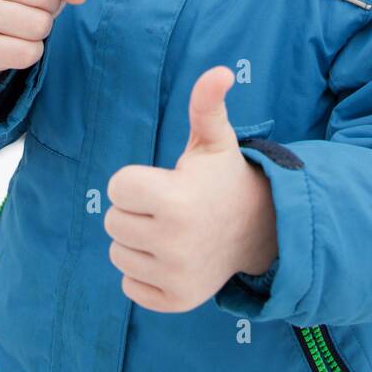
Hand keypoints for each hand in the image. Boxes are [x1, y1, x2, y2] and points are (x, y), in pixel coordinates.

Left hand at [104, 66, 278, 312]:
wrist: (259, 230)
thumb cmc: (224, 178)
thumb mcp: (215, 140)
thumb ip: (206, 104)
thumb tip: (220, 71)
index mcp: (175, 201)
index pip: (116, 188)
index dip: (136, 181)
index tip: (164, 182)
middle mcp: (174, 243)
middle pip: (113, 221)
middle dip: (135, 210)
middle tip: (168, 206)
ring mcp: (175, 276)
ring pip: (117, 253)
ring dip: (136, 241)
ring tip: (170, 230)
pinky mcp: (175, 301)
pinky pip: (129, 284)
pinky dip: (143, 271)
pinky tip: (170, 256)